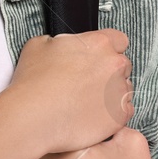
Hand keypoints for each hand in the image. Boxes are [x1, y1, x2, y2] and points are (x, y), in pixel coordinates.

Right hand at [8, 30, 132, 154]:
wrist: (33, 118)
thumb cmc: (33, 83)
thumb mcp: (39, 45)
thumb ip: (61, 41)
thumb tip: (64, 46)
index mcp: (99, 43)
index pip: (118, 40)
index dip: (107, 49)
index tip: (97, 58)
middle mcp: (114, 65)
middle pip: (122, 65)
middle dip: (108, 72)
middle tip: (86, 83)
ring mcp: (119, 91)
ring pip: (124, 89)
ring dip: (110, 93)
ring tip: (86, 103)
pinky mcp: (119, 116)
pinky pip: (124, 111)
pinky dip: (112, 114)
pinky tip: (92, 115)